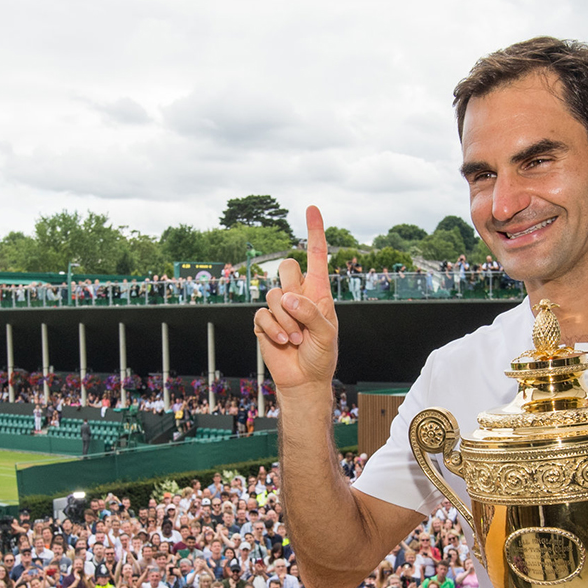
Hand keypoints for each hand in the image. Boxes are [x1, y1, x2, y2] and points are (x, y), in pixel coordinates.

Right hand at [253, 206, 337, 395]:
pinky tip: (283, 342)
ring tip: (297, 338)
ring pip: (273, 294)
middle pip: (286, 266)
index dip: (315, 232)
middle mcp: (298, 294)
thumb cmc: (321, 356)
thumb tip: (288, 297)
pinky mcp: (264, 322)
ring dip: (286, 319)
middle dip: (291, 285)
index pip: (316, 256)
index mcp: (318, 292)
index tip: (312, 208)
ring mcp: (279, 308)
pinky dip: (273, 330)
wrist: (304, 379)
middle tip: (299, 311)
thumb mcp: (326, 334)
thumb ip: (311, 313)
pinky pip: (261, 315)